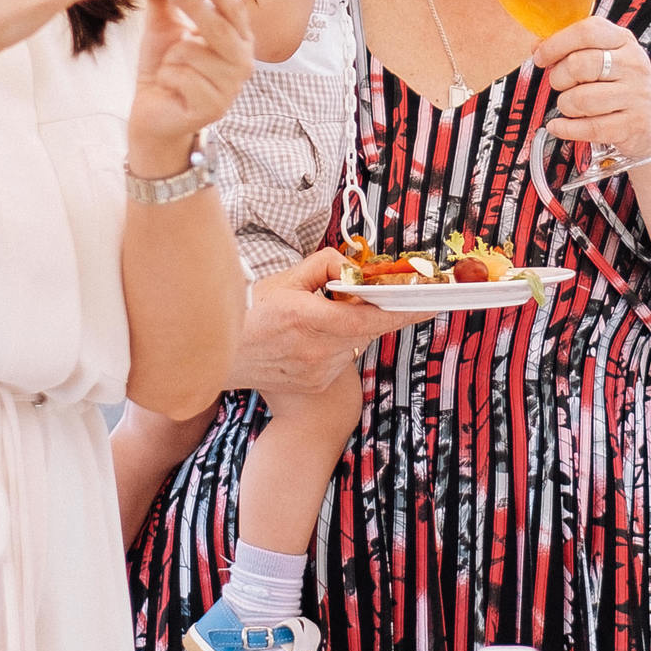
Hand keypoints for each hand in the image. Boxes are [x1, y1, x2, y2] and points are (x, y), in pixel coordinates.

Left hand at [128, 0, 255, 172]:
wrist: (153, 111)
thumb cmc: (164, 69)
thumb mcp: (165, 28)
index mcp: (238, 41)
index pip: (235, 10)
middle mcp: (243, 63)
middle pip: (221, 28)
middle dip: (195, 7)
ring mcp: (231, 88)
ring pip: (193, 52)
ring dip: (170, 57)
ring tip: (171, 69)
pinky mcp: (213, 108)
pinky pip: (182, 76)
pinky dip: (166, 77)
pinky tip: (170, 88)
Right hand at [229, 249, 442, 393]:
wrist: (220, 355)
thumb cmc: (249, 312)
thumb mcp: (284, 278)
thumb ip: (325, 266)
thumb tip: (355, 269)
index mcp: (306, 318)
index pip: (369, 317)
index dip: (403, 310)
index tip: (430, 302)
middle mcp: (316, 350)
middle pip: (367, 328)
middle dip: (377, 311)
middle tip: (385, 294)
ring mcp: (317, 372)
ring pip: (355, 343)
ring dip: (351, 327)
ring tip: (321, 315)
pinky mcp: (316, 384)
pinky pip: (341, 358)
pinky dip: (336, 343)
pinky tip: (311, 337)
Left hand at [535, 17, 650, 163]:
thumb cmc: (621, 87)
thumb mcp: (605, 58)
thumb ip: (573, 48)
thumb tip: (538, 46)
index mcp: (624, 41)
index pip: (586, 31)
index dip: (555, 44)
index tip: (540, 56)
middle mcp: (633, 65)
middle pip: (579, 65)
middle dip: (558, 78)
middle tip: (560, 84)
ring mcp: (635, 95)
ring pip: (580, 99)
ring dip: (565, 105)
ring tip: (571, 105)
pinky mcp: (633, 124)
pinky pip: (588, 127)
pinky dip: (565, 128)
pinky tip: (559, 125)